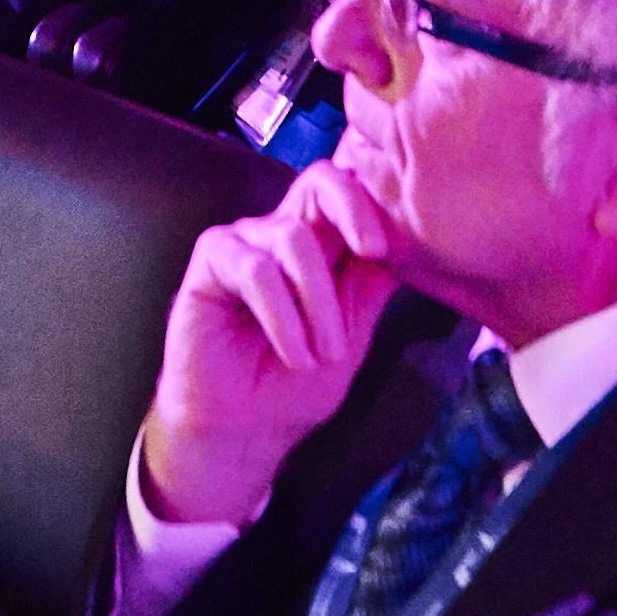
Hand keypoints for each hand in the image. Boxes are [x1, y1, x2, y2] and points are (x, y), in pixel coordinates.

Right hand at [136, 158, 402, 531]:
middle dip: (350, 206)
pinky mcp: (211, 263)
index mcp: (320, 248)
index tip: (389, 252)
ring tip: (322, 355)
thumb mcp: (349, 342)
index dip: (375, 209)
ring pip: (292, 238)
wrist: (242, 434)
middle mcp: (281, 235)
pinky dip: (282, 314)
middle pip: (317, 182)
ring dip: (318, 302)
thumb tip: (405, 247)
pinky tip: (293, 353)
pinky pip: (254, 268)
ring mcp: (244, 244)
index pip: (350, 199)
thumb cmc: (292, 390)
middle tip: (372, 250)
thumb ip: (368, 291)